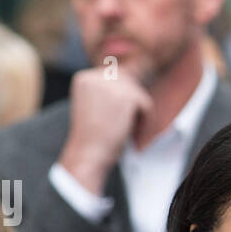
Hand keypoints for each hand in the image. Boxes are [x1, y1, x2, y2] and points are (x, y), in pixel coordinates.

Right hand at [57, 66, 153, 195]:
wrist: (87, 155)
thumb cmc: (91, 139)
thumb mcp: (94, 107)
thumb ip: (108, 93)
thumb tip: (133, 83)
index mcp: (84, 78)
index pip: (114, 79)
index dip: (120, 101)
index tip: (112, 120)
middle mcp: (95, 76)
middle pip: (128, 83)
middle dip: (131, 104)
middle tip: (123, 127)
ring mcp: (111, 84)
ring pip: (138, 94)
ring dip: (137, 114)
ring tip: (127, 131)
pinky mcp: (126, 96)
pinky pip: (146, 104)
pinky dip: (144, 121)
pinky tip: (132, 134)